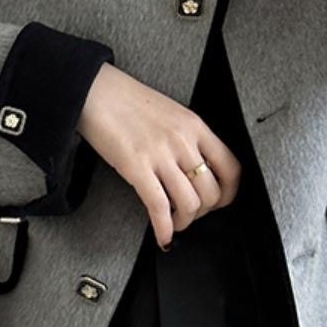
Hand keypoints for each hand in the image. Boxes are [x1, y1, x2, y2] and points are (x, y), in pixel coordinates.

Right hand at [77, 63, 241, 247]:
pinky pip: (159, 207)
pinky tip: (162, 234)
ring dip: (184, 222)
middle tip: (192, 214)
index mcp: (195, 126)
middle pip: (211, 191)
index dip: (229, 193)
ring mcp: (161, 155)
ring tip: (175, 224)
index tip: (221, 202)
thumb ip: (188, 139)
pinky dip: (164, 228)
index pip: (230, 167)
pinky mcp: (137, 168)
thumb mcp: (171, 114)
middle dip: (203, 212)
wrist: (95, 91)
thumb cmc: (127, 101)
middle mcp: (183, 141)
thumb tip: (196, 169)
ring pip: (189, 203)